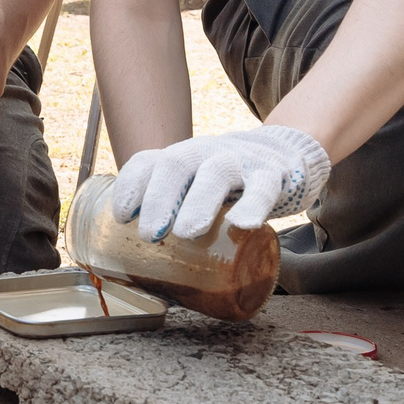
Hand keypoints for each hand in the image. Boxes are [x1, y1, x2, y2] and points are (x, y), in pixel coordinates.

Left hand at [112, 125, 330, 240]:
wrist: (283, 152)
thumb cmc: (227, 178)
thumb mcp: (195, 183)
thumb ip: (172, 207)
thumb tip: (139, 250)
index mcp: (182, 157)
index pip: (148, 162)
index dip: (131, 186)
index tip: (121, 216)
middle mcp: (205, 153)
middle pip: (177, 165)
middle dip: (159, 199)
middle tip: (150, 233)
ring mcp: (239, 161)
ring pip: (217, 173)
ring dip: (198, 202)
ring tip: (186, 233)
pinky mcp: (272, 175)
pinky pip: (263, 187)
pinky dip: (252, 205)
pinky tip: (243, 225)